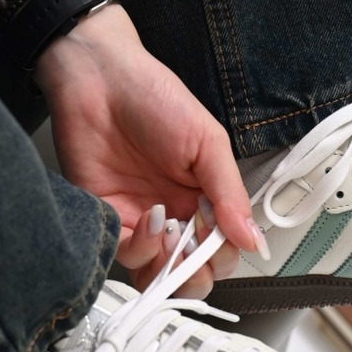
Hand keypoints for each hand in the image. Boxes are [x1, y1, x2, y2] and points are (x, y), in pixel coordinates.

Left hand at [34, 6, 267, 294]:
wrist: (98, 78)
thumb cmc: (154, 97)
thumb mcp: (208, 143)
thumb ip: (231, 194)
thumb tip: (253, 239)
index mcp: (204, 199)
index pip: (223, 251)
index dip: (223, 254)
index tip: (220, 235)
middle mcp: (174, 216)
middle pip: (191, 273)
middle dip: (196, 273)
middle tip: (194, 249)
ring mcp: (139, 221)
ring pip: (158, 274)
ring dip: (169, 265)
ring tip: (171, 233)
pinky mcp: (108, 219)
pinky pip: (126, 255)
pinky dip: (141, 247)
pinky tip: (149, 219)